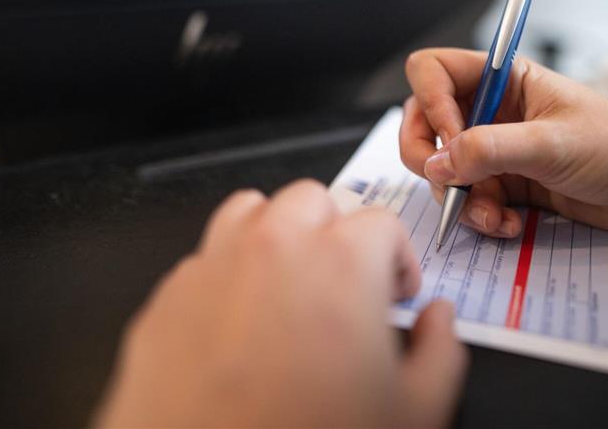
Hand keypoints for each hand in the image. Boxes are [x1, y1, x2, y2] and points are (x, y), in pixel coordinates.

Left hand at [95, 180, 466, 427]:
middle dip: (336, 234)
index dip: (398, 259)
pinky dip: (227, 275)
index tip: (394, 291)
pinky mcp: (167, 298)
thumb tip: (438, 323)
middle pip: (313, 200)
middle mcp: (274, 249)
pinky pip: (204, 259)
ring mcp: (213, 267)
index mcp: (341, 264)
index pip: (381, 221)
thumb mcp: (413, 411)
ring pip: (251, 211)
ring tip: (290, 285)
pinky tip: (239, 323)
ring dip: (278, 235)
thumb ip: (440, 352)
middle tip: (345, 285)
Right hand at [400, 49, 607, 237]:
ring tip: (494, 216)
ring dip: (459, 199)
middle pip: (425, 125)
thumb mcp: (553, 144)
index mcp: (502, 79)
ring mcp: (495, 150)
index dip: (429, 103)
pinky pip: (469, 200)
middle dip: (430, 160)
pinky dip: (480, 217)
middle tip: (450, 185)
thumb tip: (437, 164)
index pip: (433, 72)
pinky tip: (509, 226)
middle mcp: (491, 111)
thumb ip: (490, 150)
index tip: (451, 138)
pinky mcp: (506, 186)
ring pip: (443, 170)